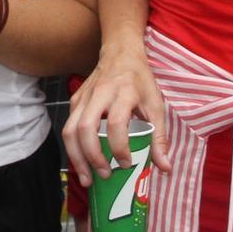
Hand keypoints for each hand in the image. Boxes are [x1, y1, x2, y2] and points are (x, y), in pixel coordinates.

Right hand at [62, 41, 170, 183]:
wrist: (121, 53)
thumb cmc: (140, 81)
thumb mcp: (156, 106)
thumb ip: (159, 138)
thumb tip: (164, 169)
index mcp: (124, 92)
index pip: (116, 122)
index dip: (119, 146)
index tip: (126, 164)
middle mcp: (99, 94)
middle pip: (86, 128)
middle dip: (92, 156)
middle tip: (104, 176)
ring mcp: (83, 97)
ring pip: (70, 130)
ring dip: (76, 157)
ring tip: (87, 178)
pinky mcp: (74, 100)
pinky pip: (68, 127)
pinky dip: (74, 148)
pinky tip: (83, 162)